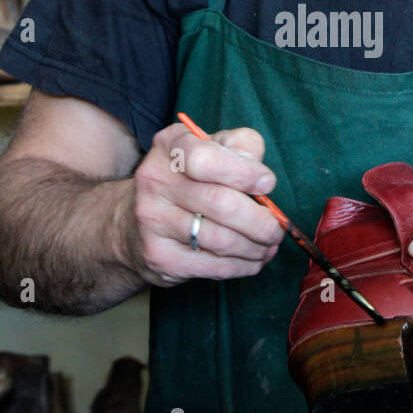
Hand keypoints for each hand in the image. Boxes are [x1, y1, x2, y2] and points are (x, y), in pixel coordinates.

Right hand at [126, 124, 283, 287]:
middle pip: (221, 203)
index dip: (244, 173)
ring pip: (221, 239)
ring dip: (256, 247)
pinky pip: (213, 266)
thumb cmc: (190, 180)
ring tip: (268, 245)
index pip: (207, 159)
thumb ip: (242, 147)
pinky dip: (242, 266)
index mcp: (171, 146)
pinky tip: (253, 260)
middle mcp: (154, 180)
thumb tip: (263, 178)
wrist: (137, 224)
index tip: (267, 184)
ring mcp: (152, 220)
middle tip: (275, 228)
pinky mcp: (158, 256)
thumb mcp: (213, 150)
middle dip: (260, 221)